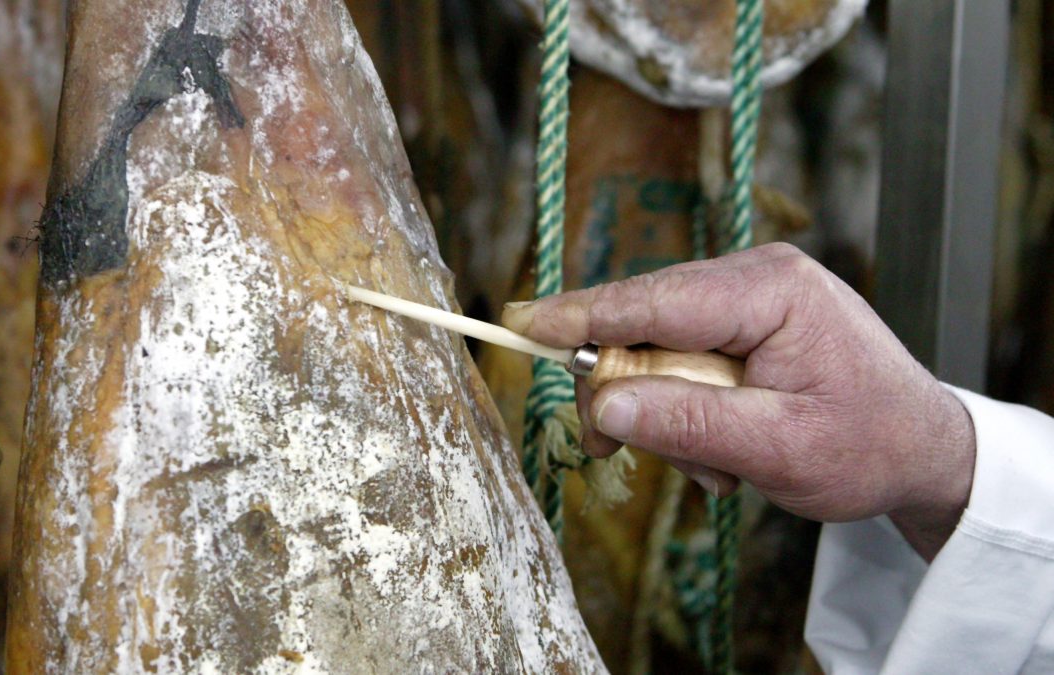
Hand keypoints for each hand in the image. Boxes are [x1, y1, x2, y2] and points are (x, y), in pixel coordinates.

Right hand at [503, 243, 975, 559]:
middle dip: (626, 390)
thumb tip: (604, 403)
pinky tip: (723, 447)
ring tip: (717, 465)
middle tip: (608, 450)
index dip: (582, 315)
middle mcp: (755, 275)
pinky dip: (685, 407)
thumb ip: (688, 421)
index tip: (521, 325)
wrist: (924, 449)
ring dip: (666, 412)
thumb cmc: (867, 446)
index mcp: (771, 289)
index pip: (654, 299)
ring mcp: (748, 294)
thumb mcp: (777, 448)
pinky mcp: (742, 320)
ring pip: (656, 346)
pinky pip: (680, 358)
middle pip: (644, 322)